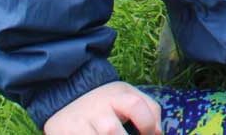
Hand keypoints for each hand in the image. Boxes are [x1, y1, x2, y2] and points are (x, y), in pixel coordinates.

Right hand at [44, 80, 160, 134]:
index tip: (151, 134)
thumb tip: (158, 133)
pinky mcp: (66, 133)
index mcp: (117, 95)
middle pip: (112, 131)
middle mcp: (97, 109)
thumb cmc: (107, 102)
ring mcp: (79, 124)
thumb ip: (149, 109)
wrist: (67, 97)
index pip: (135, 105)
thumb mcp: (128, 96)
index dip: (147, 123)